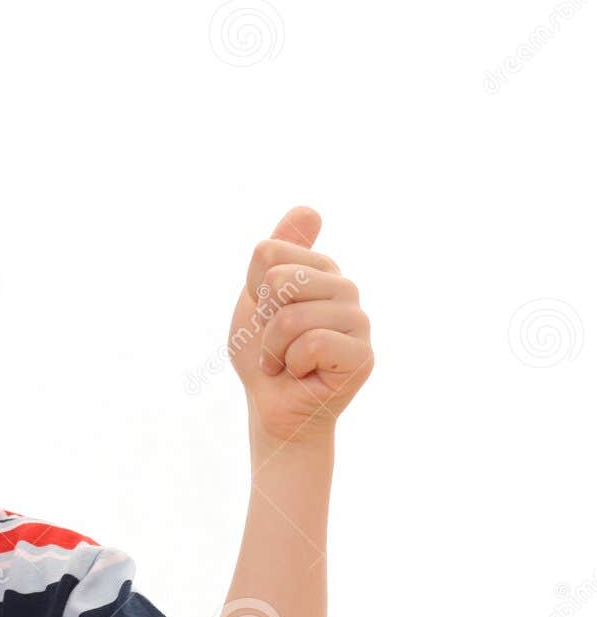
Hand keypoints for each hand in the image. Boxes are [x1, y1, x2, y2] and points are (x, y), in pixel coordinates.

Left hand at [229, 206, 373, 446]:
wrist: (272, 408)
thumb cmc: (263, 355)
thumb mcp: (256, 297)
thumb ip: (277, 251)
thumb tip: (309, 208)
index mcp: (320, 269)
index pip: (269, 253)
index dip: (253, 290)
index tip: (266, 313)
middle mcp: (345, 288)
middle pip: (281, 279)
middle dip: (263, 320)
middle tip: (276, 343)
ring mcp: (359, 320)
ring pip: (293, 316)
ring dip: (274, 348)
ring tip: (287, 361)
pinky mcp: (363, 355)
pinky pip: (312, 344)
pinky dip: (292, 365)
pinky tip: (303, 374)